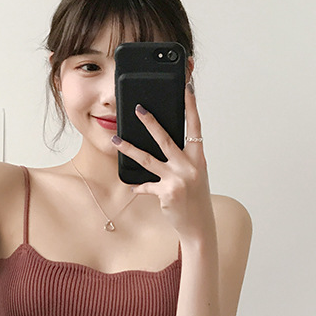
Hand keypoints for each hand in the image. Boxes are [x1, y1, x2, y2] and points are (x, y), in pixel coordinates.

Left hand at [113, 83, 212, 238]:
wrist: (199, 226)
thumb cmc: (196, 199)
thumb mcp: (195, 176)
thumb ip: (183, 160)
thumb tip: (166, 146)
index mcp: (198, 159)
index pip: (195, 127)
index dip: (191, 108)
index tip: (186, 90)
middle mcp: (189, 167)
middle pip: (166, 139)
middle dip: (151, 122)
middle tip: (138, 109)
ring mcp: (177, 180)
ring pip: (148, 160)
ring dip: (130, 149)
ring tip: (116, 140)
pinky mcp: (166, 193)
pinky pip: (147, 186)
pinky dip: (140, 186)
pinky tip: (134, 186)